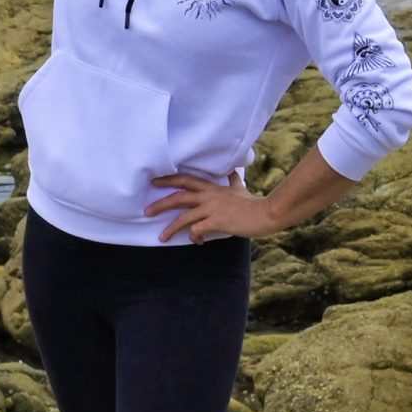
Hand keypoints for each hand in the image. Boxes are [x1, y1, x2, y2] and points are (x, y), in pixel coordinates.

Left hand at [144, 168, 281, 243]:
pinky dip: (194, 237)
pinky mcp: (217, 222)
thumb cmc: (252, 202)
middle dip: (160, 204)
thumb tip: (233, 170)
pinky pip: (197, 230)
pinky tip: (197, 242)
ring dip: (171, 228)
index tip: (154, 181)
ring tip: (161, 237)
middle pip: (178, 197)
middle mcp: (209, 196)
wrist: (266, 213)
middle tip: (146, 211)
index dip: (169, 180)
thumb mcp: (239, 187)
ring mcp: (212, 209)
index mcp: (212, 188)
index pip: (186, 180)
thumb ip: (232, 179)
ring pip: (184, 217)